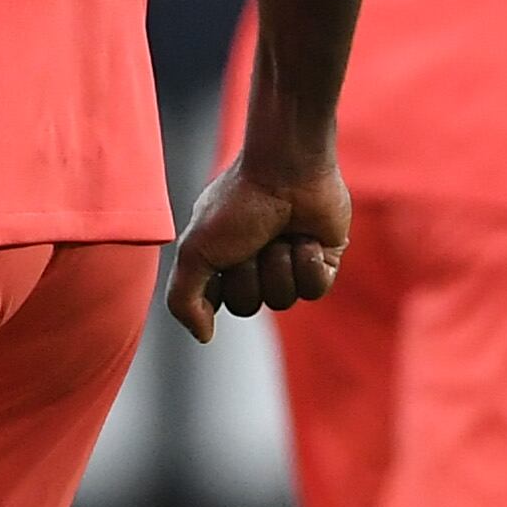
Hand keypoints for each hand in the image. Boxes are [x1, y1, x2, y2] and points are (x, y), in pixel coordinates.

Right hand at [166, 151, 351, 342]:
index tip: (219, 260)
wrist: (287, 170)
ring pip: (284, 300)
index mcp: (222, 257)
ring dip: (279, 266)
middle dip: (249, 275)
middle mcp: (254, 261)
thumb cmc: (238, 203)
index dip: (219, 287)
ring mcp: (288, 262)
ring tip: (281, 234)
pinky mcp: (323, 261)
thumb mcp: (195, 251)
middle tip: (252, 241)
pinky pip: (315, 291)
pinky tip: (306, 239)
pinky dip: (309, 265)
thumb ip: (183, 300)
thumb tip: (203, 336)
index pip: (217, 301)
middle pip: (249, 305)